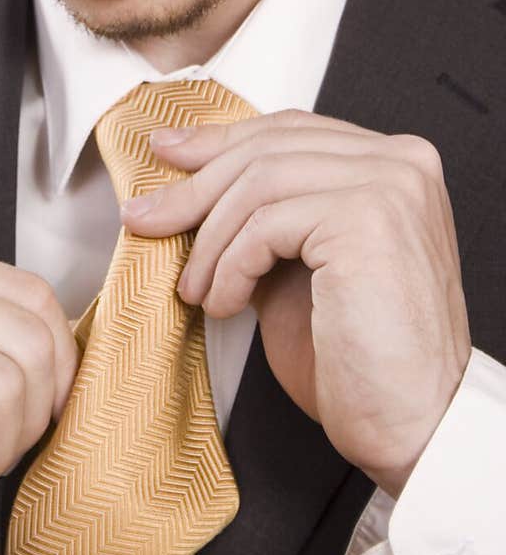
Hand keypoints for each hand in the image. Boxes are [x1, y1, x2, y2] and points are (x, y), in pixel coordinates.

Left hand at [119, 108, 471, 497]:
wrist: (411, 425)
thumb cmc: (359, 360)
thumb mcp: (297, 268)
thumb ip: (262, 219)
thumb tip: (187, 191)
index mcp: (393, 165)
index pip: (289, 129)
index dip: (219, 139)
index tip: (165, 150)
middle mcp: (400, 162)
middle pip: (268, 149)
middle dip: (194, 188)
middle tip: (143, 219)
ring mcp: (389, 186)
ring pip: (259, 182)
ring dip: (209, 241)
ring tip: (192, 288)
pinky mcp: (367, 219)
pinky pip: (265, 225)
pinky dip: (230, 266)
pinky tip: (224, 304)